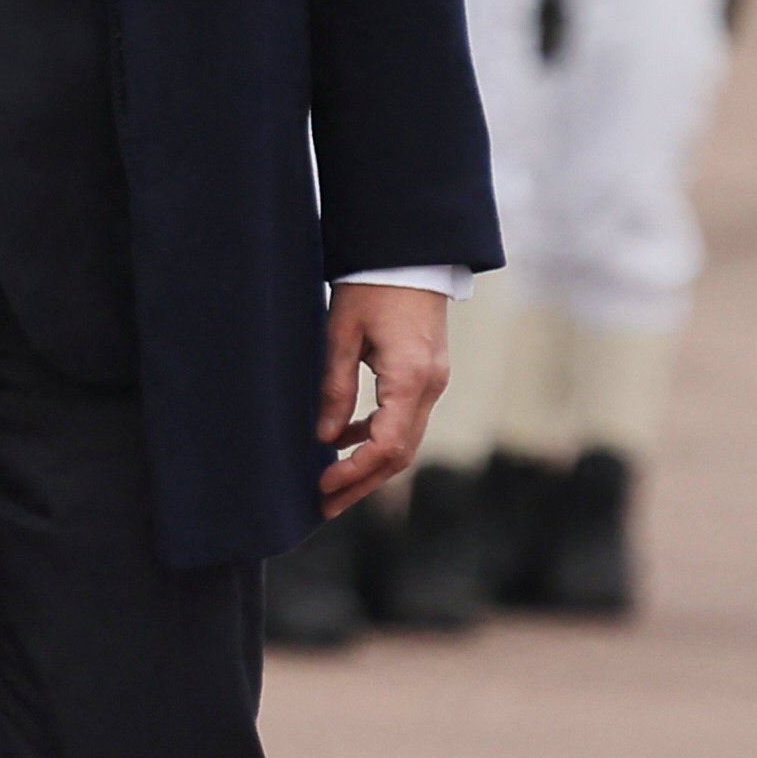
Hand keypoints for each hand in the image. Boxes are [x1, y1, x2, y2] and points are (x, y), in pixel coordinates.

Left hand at [319, 283, 446, 512]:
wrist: (410, 252)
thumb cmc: (373, 285)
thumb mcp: (342, 333)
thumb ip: (334, 387)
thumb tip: (323, 438)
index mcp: (410, 378)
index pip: (387, 446)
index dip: (354, 473)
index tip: (323, 487)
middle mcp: (430, 386)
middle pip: (400, 454)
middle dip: (361, 483)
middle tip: (323, 504)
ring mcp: (433, 382)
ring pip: (404, 441)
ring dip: (369, 465)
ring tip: (330, 482)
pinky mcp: (427, 375)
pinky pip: (405, 419)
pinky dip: (376, 436)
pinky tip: (342, 438)